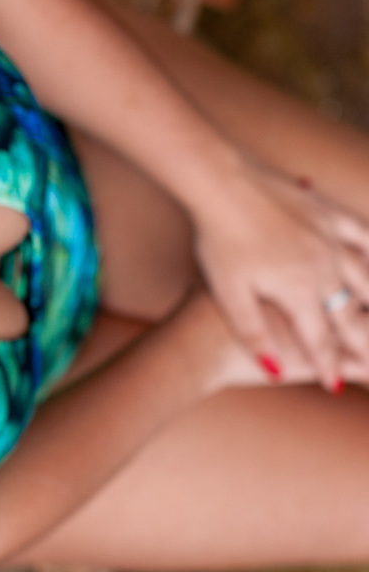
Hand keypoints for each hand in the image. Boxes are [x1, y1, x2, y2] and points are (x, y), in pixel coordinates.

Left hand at [191, 156, 368, 391]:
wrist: (220, 184)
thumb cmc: (218, 240)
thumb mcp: (228, 293)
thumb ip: (254, 333)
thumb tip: (275, 370)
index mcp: (299, 289)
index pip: (319, 339)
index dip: (327, 366)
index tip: (335, 386)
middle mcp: (324, 265)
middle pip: (349, 312)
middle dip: (361, 340)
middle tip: (367, 358)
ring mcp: (330, 237)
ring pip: (366, 276)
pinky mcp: (328, 212)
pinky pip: (363, 234)